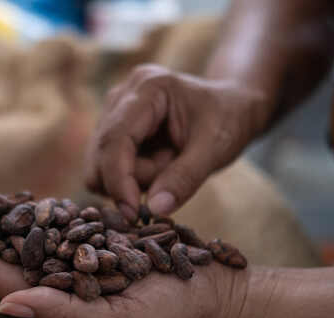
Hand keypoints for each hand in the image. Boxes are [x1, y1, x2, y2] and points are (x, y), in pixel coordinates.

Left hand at [0, 194, 241, 317]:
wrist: (211, 294)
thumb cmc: (172, 315)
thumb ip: (65, 316)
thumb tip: (5, 305)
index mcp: (52, 303)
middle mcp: (51, 279)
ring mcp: (67, 257)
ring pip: (9, 232)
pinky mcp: (88, 238)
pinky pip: (44, 220)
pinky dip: (15, 208)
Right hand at [86, 65, 268, 219]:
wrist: (232, 107)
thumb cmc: (228, 120)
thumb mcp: (215, 149)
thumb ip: (185, 178)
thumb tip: (154, 210)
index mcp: (148, 88)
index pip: (115, 139)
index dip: (118, 179)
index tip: (133, 213)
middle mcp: (122, 95)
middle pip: (101, 154)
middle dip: (130, 180)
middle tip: (168, 181)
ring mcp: (113, 112)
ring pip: (101, 165)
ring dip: (133, 180)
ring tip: (168, 165)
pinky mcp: (112, 130)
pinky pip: (108, 168)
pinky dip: (132, 178)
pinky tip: (158, 166)